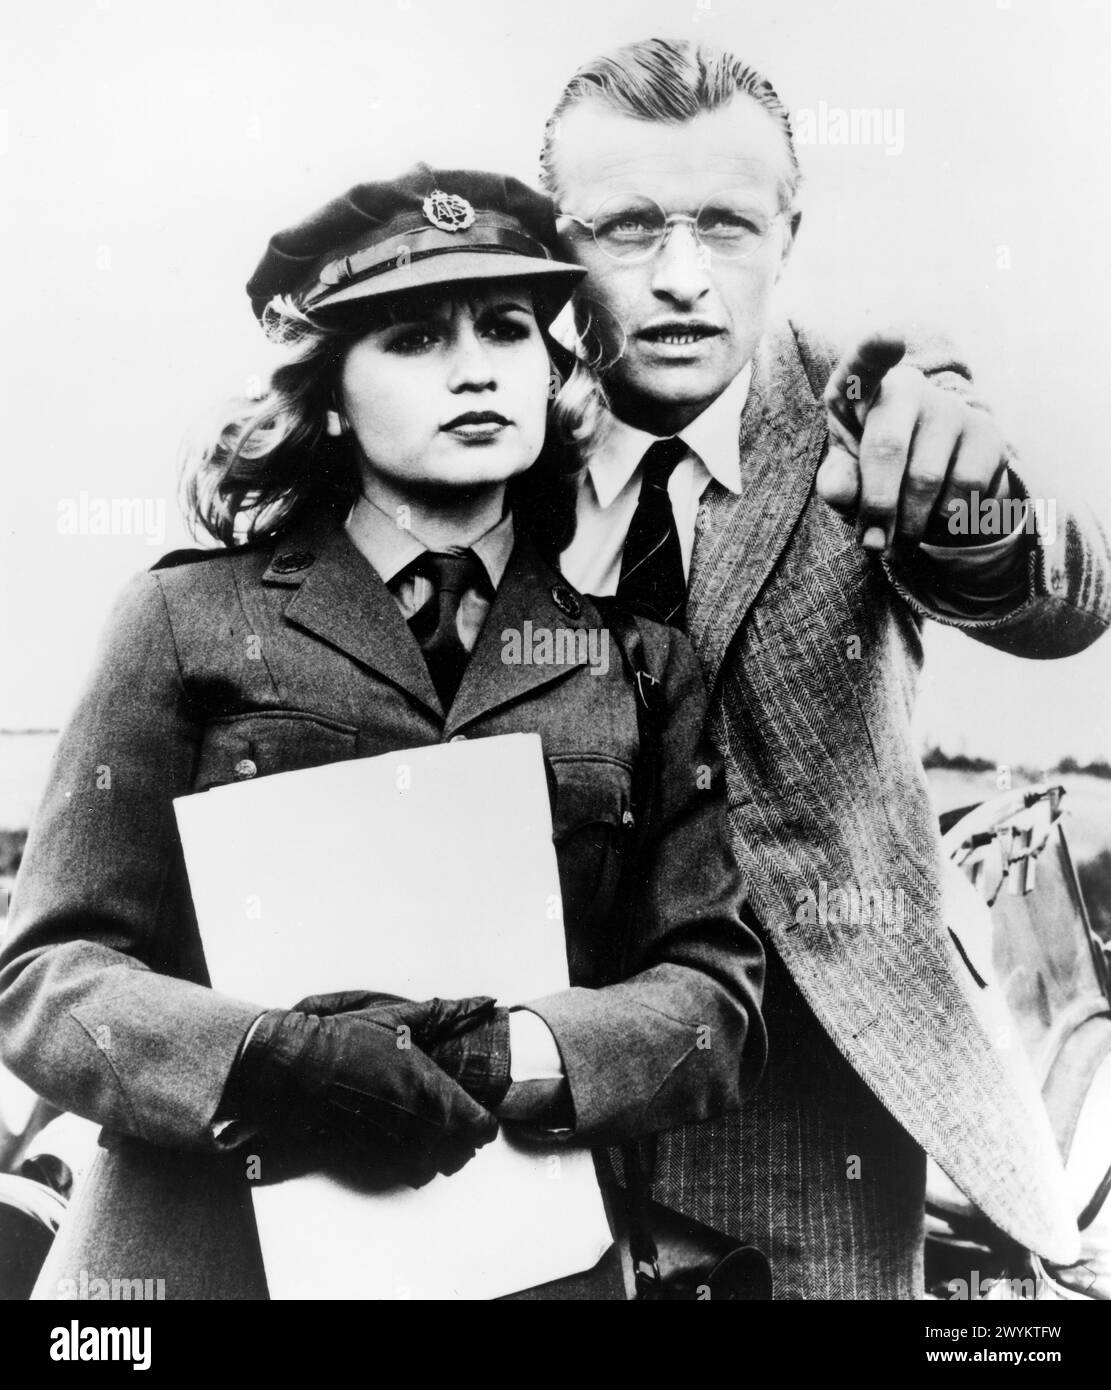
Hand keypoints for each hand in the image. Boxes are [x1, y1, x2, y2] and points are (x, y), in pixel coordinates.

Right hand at [229, 1003, 497, 1188]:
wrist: (296, 1071)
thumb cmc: (344, 1042)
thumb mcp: (396, 1019)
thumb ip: (444, 1013)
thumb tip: (483, 1001)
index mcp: (433, 1090)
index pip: (482, 1127)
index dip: (481, 1117)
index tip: (472, 1107)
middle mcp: (421, 1126)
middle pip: (464, 1151)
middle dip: (461, 1134)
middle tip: (445, 1113)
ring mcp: (396, 1149)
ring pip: (438, 1167)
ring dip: (437, 1150)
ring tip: (422, 1127)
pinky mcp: (373, 1163)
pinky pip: (409, 1175)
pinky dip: (411, 1161)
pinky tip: (400, 1137)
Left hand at [818, 332, 1010, 553]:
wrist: (930, 483)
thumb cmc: (872, 472)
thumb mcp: (846, 476)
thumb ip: (837, 482)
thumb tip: (843, 492)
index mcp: (860, 391)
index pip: (864, 363)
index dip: (874, 349)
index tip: (889, 337)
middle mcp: (907, 387)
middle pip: (887, 447)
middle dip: (877, 507)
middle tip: (874, 545)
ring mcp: (950, 407)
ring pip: (926, 478)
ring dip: (909, 525)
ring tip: (898, 544)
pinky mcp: (988, 433)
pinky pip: (964, 489)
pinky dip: (945, 518)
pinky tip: (936, 517)